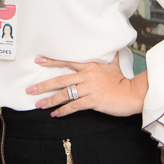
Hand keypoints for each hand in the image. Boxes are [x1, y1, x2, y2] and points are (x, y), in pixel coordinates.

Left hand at [25, 54, 147, 117]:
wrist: (132, 94)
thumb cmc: (123, 80)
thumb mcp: (114, 65)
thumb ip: (108, 58)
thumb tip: (112, 49)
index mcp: (90, 67)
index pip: (67, 62)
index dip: (52, 62)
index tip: (38, 61)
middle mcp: (87, 76)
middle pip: (61, 80)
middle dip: (44, 85)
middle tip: (30, 89)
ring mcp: (89, 89)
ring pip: (64, 94)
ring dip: (50, 100)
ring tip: (38, 104)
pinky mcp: (92, 101)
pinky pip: (74, 106)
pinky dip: (63, 111)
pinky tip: (55, 114)